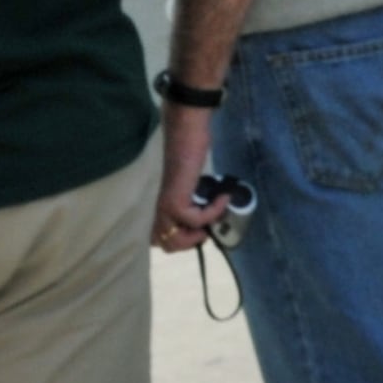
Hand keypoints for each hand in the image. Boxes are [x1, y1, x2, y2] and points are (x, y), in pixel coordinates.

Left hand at [153, 106, 228, 252]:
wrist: (186, 136)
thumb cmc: (190, 155)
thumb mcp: (192, 185)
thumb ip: (192, 200)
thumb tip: (212, 215)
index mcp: (162, 208)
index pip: (158, 240)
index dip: (181, 241)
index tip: (202, 229)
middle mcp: (159, 211)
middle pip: (166, 245)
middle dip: (191, 242)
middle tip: (208, 227)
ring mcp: (166, 207)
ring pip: (175, 239)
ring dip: (199, 233)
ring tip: (214, 216)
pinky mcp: (175, 201)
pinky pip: (195, 219)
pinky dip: (214, 211)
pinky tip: (223, 197)